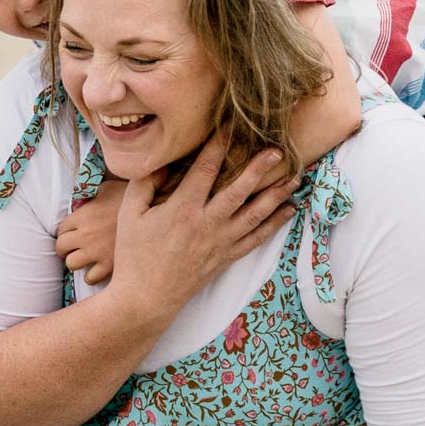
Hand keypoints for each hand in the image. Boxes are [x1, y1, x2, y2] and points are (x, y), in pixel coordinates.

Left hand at [56, 178, 126, 284]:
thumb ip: (93, 195)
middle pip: (61, 248)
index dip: (65, 232)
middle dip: (66, 249)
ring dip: (76, 262)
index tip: (72, 234)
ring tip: (85, 260)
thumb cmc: (130, 198)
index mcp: (82, 216)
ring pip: (72, 264)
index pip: (60, 230)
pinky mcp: (109, 266)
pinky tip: (97, 270)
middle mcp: (85, 235)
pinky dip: (91, 275)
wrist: (154, 211)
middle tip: (73, 249)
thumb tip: (87, 199)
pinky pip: (90, 278)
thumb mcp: (108, 188)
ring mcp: (96, 252)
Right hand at [106, 137, 297, 330]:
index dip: (219, 146)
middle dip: (259, 168)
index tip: (231, 127)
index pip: (205, 170)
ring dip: (276, 194)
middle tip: (277, 150)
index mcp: (182, 209)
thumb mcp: (129, 215)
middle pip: (239, 190)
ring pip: (255, 215)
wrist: (146, 299)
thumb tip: (161, 161)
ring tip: (295, 177)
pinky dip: (274, 225)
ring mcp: (220, 242)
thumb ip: (144, 184)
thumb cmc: (134, 255)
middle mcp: (206, 224)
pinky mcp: (226, 258)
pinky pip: (256, 239)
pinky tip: (288, 211)